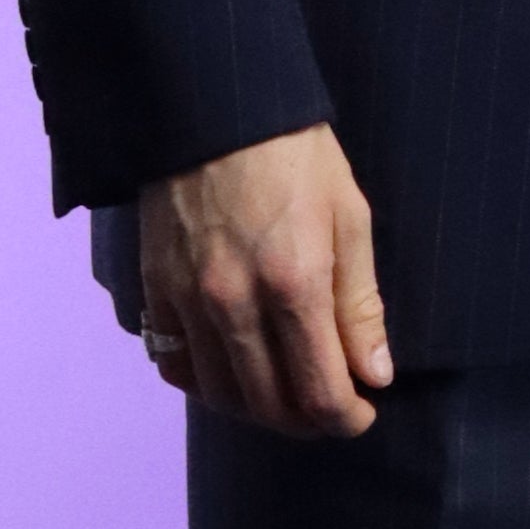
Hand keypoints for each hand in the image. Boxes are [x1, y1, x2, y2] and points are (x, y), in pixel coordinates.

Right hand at [138, 125, 393, 435]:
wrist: (215, 106)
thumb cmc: (295, 155)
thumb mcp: (350, 219)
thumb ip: (360, 305)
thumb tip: (374, 374)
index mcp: (293, 285)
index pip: (319, 394)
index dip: (346, 419)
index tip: (362, 411)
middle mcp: (234, 303)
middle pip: (269, 407)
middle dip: (308, 422)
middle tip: (330, 409)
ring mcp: (187, 300)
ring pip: (220, 395)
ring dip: (258, 410)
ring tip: (286, 394)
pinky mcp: (154, 289)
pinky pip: (174, 363)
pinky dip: (206, 383)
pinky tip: (232, 371)